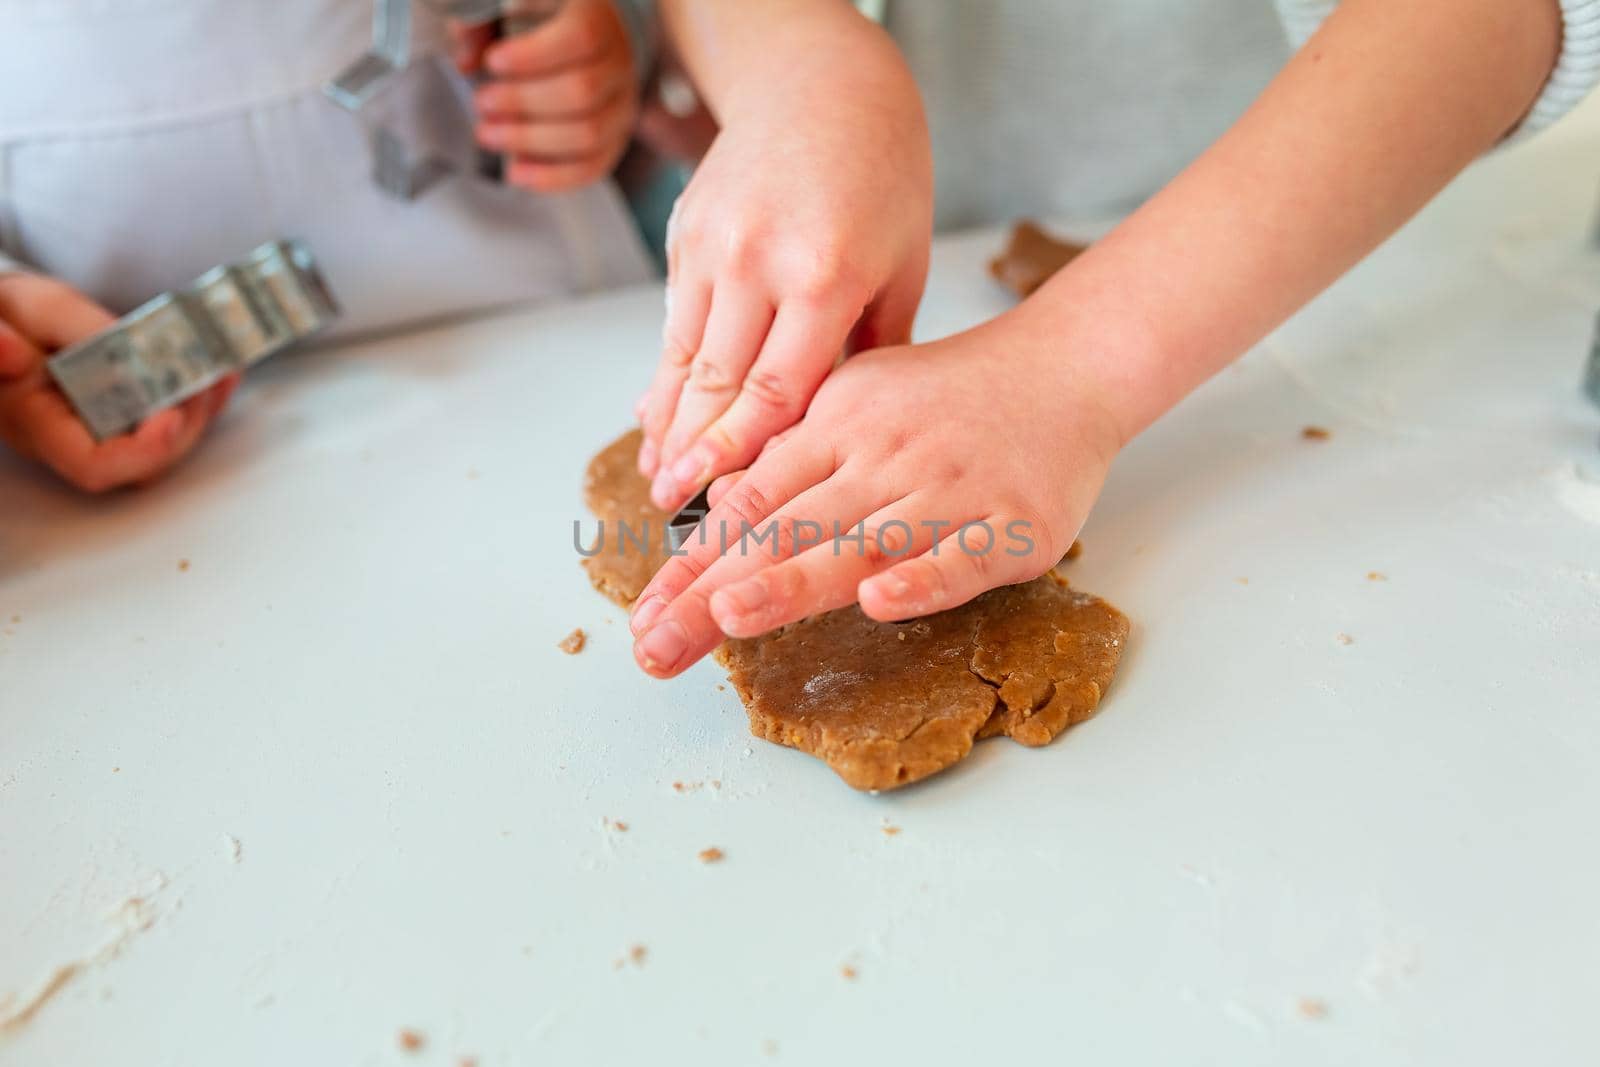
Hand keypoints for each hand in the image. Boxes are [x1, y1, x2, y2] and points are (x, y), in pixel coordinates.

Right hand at [0, 273, 236, 492]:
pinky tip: (222, 372)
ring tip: (220, 370)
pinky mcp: (126, 418)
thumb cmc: (13, 318)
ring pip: (163, 448)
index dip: (141, 451)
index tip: (172, 416)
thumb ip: (17, 333)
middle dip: (185, 424)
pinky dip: (200, 398)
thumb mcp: (25, 313)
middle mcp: (73, 439)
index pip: (93, 465)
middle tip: (205, 378)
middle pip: (143, 463)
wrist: (12, 319)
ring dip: (200, 411)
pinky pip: (170, 422)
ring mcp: (103, 433)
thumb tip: (8, 353)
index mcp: (36, 422)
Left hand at [456, 0, 639, 191]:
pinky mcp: (615, 140)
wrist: (587, 41)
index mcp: (595, 16)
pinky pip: (592, 167)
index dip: (534, 55)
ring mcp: (622, 105)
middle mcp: (618, 61)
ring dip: (530, 141)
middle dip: (522, 102)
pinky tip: (515, 172)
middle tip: (481, 102)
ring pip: (588, 134)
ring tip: (487, 134)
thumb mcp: (511, 7)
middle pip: (582, 92)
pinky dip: (551, 177)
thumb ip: (484, 22)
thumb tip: (466, 60)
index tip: (492, 62)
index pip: (581, 38)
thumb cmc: (540, 21)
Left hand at [626, 314, 1124, 677]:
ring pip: (861, 542)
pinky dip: (921, 578)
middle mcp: (881, 456)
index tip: (646, 615)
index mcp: (835, 426)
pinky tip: (880, 604)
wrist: (1064, 365)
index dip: (694, 562)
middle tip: (656, 646)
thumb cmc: (949, 397)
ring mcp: (947, 489)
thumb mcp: (856, 400)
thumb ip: (793, 453)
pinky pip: (962, 556)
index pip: (749, 503)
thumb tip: (720, 501)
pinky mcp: (1012, 523)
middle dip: (712, 592)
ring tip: (728, 618)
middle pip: (786, 531)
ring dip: (793, 581)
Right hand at [635, 39, 932, 512]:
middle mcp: (757, 262)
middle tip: (672, 510)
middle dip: (691, 457)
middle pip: (716, 385)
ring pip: (681, 359)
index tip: (720, 506)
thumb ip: (872, 352)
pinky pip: (672, 323)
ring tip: (655, 478)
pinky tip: (655, 417)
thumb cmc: (881, 178)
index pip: (775, 392)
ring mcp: (712, 247)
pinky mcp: (685, 236)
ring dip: (666, 425)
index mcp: (823, 277)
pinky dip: (663, 375)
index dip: (742, 458)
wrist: (823, 86)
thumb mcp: (902, 265)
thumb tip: (843, 434)